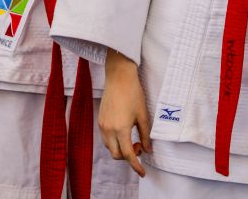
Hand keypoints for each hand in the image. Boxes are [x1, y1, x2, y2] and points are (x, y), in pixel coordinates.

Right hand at [99, 49, 151, 176]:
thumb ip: (146, 134)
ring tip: (132, 138)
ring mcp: (102, 125)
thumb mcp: (143, 115)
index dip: (136, 166)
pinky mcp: (100, 119)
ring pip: (109, 148)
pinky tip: (123, 132)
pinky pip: (106, 138)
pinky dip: (114, 141)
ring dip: (120, 149)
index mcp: (121, 129)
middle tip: (139, 146)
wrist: (119, 76)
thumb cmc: (133, 93)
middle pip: (116, 155)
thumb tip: (148, 149)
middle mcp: (109, 129)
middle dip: (128, 157)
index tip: (142, 172)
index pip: (128, 155)